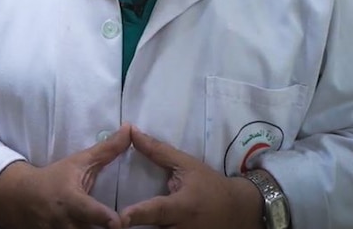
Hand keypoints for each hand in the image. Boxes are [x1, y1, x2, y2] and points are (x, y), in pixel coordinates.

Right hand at [0, 124, 131, 228]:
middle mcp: (66, 223)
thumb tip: (129, 129)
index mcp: (72, 201)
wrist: (20, 197)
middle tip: (120, 228)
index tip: (120, 222)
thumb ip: (107, 149)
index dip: (108, 219)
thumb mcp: (79, 162)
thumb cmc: (55, 177)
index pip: (92, 212)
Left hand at [120, 126, 262, 228]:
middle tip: (115, 222)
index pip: (157, 211)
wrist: (237, 211)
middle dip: (135, 225)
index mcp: (182, 207)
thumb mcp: (187, 165)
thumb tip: (131, 133)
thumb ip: (157, 152)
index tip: (121, 217)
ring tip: (121, 225)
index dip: (139, 214)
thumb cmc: (209, 184)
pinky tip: (136, 226)